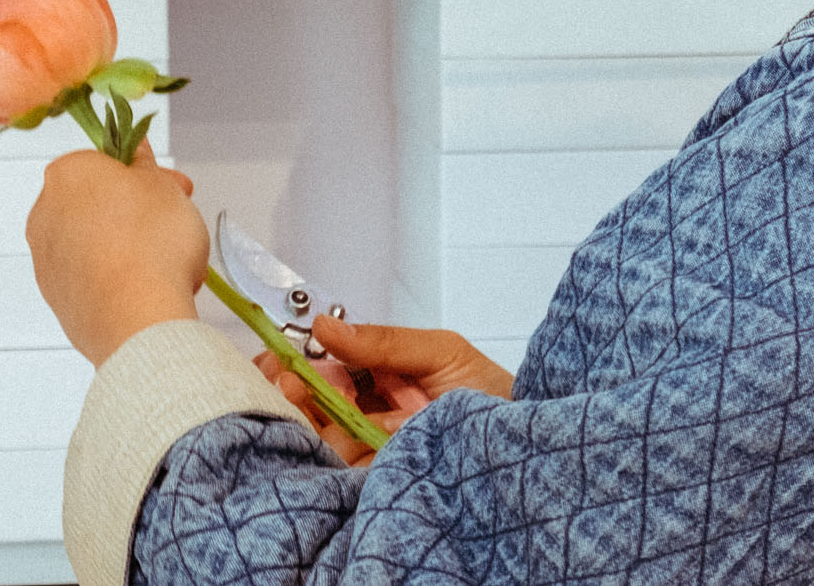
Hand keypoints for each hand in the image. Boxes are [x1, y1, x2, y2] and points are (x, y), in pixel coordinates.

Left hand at [27, 143, 206, 364]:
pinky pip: (92, 276)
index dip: (145, 173)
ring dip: (127, 243)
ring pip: (95, 240)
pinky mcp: (58, 298)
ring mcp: (48, 260)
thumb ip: (143, 162)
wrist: (139, 319)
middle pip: (97, 201)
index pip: (107, 161)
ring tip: (166, 257)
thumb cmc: (152, 245)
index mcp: (67, 174)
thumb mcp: (162, 184)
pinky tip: (146, 284)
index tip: (169, 185)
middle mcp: (46, 214)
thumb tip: (132, 150)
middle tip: (174, 218)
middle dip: (136, 208)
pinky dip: (116, 276)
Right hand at [257, 315, 514, 464]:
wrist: (532, 455)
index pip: (328, 369)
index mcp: (386, 380)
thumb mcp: (444, 354)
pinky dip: (325, 459)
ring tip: (305, 404)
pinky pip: (340, 476)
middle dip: (294, 390)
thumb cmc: (503, 401)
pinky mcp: (381, 486)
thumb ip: (385, 342)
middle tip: (285, 382)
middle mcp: (374, 418)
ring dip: (307, 421)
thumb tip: (325, 326)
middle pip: (316, 405)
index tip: (281, 359)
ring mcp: (376, 455)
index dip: (298, 363)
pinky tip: (323, 442)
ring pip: (322, 440)